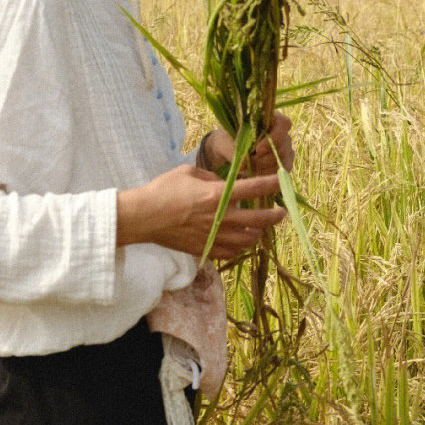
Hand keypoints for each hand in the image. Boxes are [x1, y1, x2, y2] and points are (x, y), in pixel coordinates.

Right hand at [117, 164, 285, 259]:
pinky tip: (241, 239)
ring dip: (258, 232)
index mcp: (216, 195)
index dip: (271, 184)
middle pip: (259, 220)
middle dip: (274, 215)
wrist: (142, 217)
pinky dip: (240, 246)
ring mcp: (214, 236)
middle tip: (280, 211)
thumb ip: (212, 178)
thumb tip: (226, 183)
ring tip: (260, 227)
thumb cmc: (162, 190)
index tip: (282, 181)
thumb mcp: (189, 172)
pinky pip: (233, 252)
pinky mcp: (206, 249)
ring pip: (249, 239)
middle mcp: (220, 218)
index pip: (253, 189)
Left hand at [206, 111, 293, 176]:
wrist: (226, 153)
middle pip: (282, 146)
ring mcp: (284, 149)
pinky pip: (281, 172)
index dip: (275, 137)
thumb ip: (232, 150)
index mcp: (269, 118)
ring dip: (264, 168)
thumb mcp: (223, 141)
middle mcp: (281, 133)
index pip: (283, 124)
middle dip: (264, 158)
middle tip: (247, 163)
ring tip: (247, 168)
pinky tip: (254, 173)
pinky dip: (267, 175)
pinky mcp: (283, 164)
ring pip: (283, 161)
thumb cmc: (226, 140)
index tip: (258, 149)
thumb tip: (244, 164)